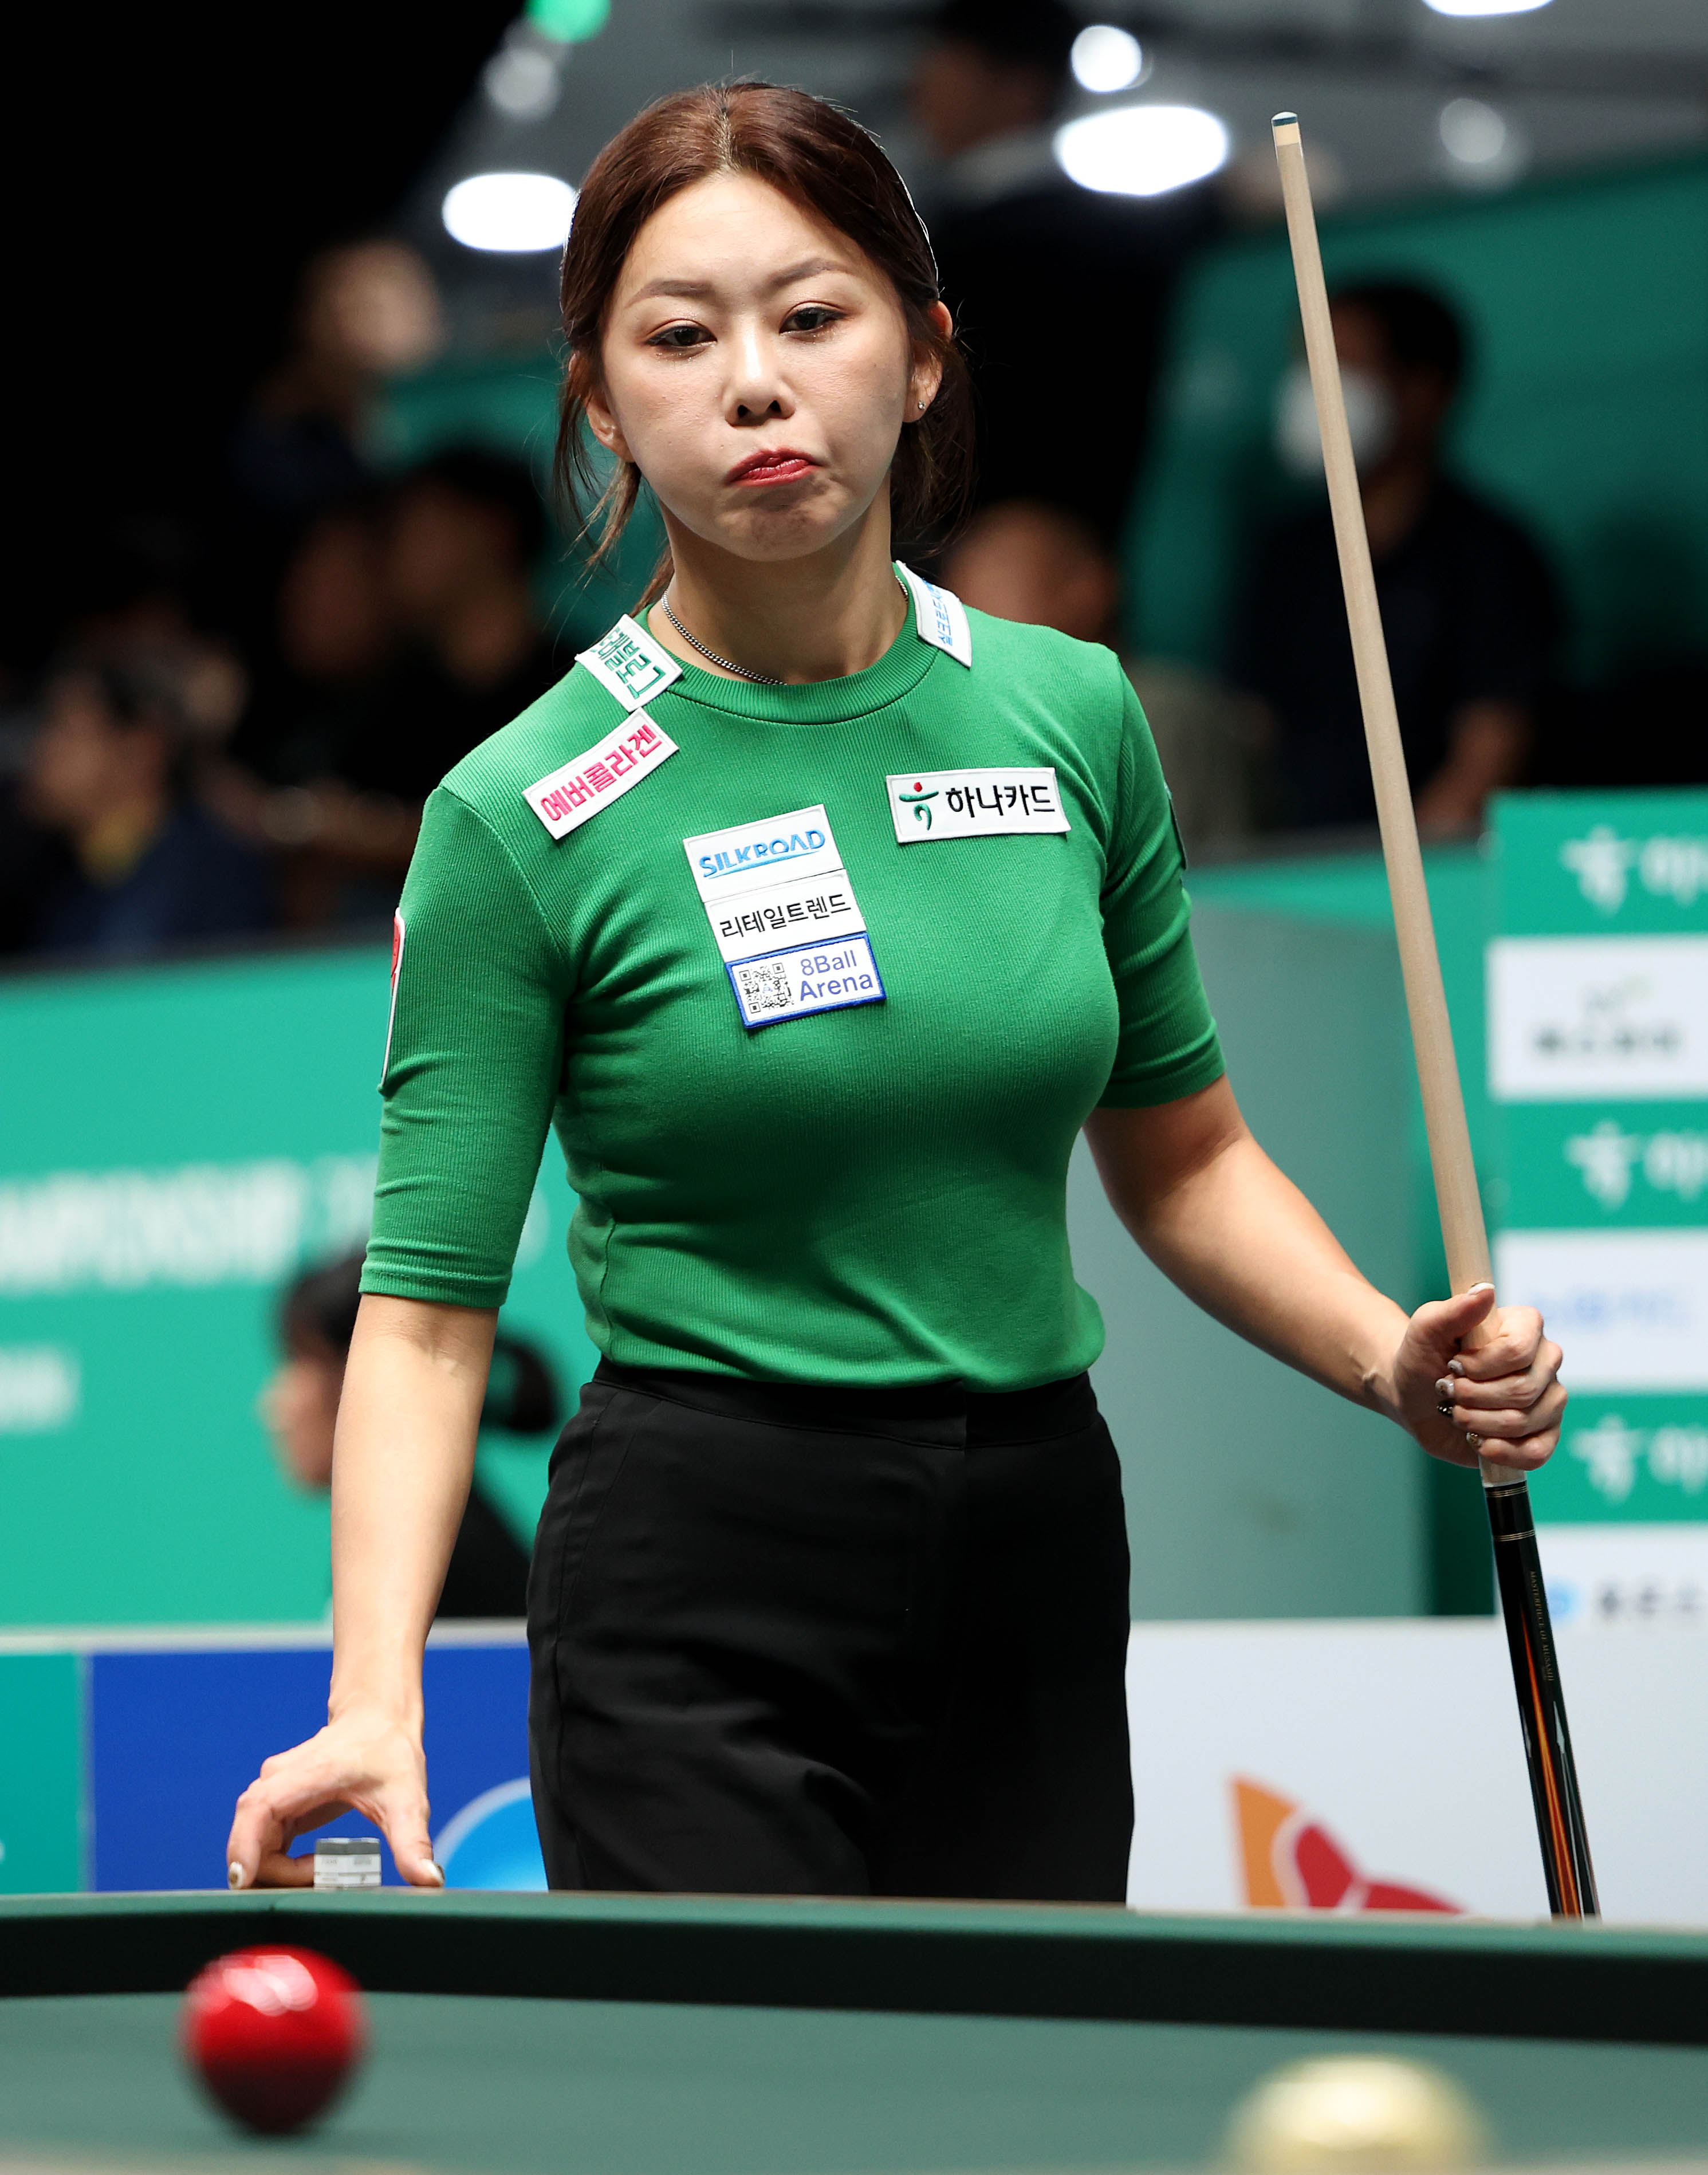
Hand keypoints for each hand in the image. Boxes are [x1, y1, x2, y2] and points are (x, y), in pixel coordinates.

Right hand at [225, 1704, 441, 1889]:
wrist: (380, 1721)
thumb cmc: (390, 1752)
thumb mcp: (407, 1799)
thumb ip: (413, 1840)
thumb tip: (430, 1879)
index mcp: (303, 1774)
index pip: (256, 1811)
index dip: (243, 1848)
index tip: (245, 1882)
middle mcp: (277, 1782)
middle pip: (250, 1838)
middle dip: (273, 1872)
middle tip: (319, 1881)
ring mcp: (273, 1794)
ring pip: (253, 1845)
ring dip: (278, 1871)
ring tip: (322, 1872)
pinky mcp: (277, 1807)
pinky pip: (263, 1845)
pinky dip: (280, 1865)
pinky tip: (314, 1868)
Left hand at [1382, 1283, 1564, 1470]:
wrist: (1414, 1395)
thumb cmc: (1422, 1356)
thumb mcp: (1426, 1329)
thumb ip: (1453, 1310)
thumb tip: (1485, 1291)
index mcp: (1526, 1327)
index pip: (1519, 1351)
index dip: (1480, 1365)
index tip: (1453, 1364)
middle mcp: (1545, 1361)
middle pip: (1522, 1390)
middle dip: (1472, 1396)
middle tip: (1448, 1391)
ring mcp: (1548, 1400)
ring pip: (1525, 1421)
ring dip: (1478, 1422)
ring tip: (1457, 1412)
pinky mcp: (1542, 1434)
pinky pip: (1538, 1452)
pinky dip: (1502, 1451)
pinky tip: (1480, 1442)